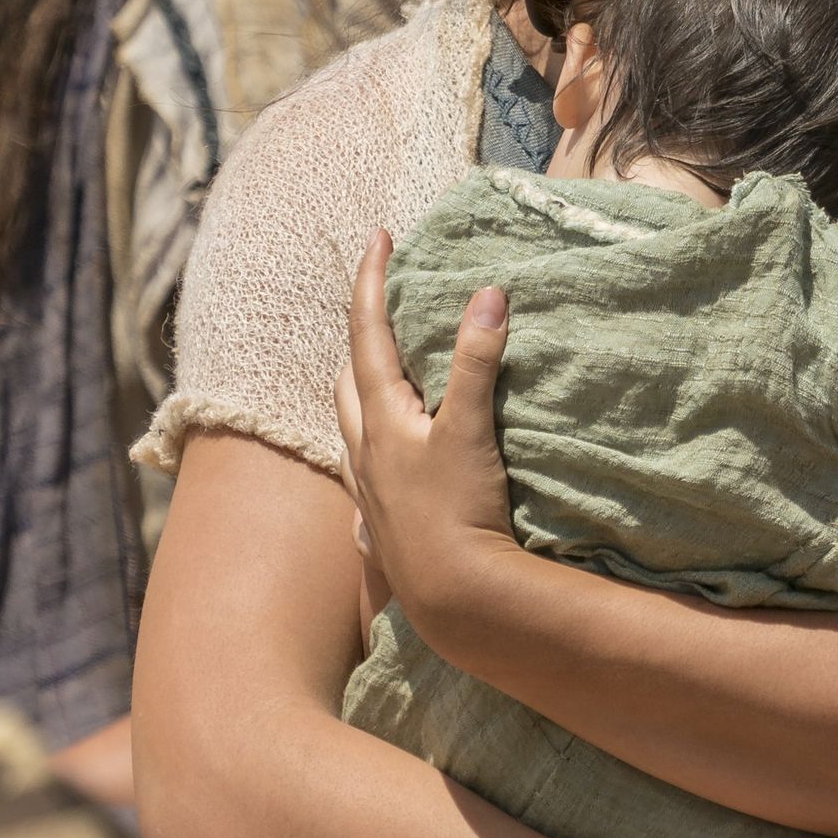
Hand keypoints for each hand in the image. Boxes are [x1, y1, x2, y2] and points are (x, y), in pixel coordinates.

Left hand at [332, 232, 519, 629]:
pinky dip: (375, 453)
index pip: (367, 333)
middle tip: (382, 309)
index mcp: (380, 418)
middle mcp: (364, 451)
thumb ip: (477, 362)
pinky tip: (387, 468)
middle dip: (362, 337)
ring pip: (354, 428)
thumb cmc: (457, 511)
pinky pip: (368, 477)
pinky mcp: (383, 527)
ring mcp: (370, 492)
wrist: (453, 599)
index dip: (372, 282)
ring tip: (386, 380)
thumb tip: (488, 294)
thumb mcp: (470, 429)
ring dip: (364, 394)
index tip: (379, 238)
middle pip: (349, 379)